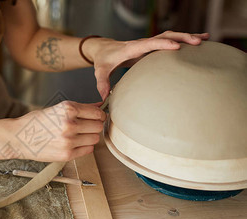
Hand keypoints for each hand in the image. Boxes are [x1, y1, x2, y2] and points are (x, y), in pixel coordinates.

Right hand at [10, 101, 105, 161]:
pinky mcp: (67, 154)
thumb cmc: (36, 122)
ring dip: (90, 136)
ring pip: (95, 139)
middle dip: (94, 125)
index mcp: (67, 109)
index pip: (97, 113)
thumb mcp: (56, 109)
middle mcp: (69, 124)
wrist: (18, 138)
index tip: (97, 117)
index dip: (99, 115)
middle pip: (98, 126)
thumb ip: (79, 108)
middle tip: (87, 126)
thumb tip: (99, 105)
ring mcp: (69, 141)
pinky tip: (74, 143)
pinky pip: (88, 150)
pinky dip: (84, 146)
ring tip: (78, 135)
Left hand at [82, 31, 209, 99]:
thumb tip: (104, 97)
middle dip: (180, 37)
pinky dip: (183, 40)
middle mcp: (141, 43)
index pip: (147, 44)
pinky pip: (169, 41)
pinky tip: (199, 41)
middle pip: (163, 36)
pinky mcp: (152, 47)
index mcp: (130, 48)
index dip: (161, 44)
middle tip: (197, 42)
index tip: (176, 46)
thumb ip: (102, 83)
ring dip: (186, 36)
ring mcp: (148, 44)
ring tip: (204, 39)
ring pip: (170, 36)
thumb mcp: (100, 71)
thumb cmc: (103, 60)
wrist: (104, 49)